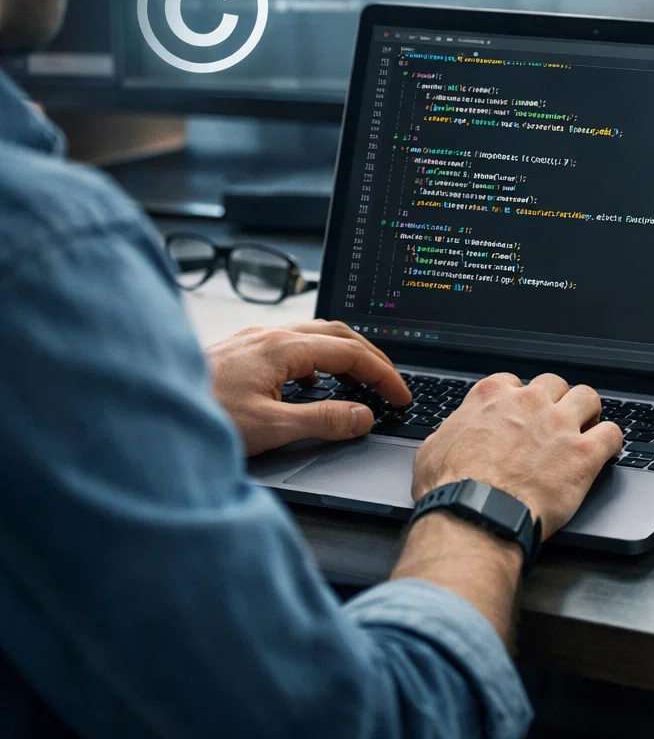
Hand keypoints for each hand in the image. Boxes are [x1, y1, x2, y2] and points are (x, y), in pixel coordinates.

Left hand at [205, 320, 410, 455]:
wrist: (143, 412)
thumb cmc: (200, 416)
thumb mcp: (270, 427)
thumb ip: (322, 421)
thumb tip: (363, 417)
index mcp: (284, 347)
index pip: (351, 353)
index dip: (383, 374)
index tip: (401, 395)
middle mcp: (271, 335)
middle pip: (338, 334)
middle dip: (371, 356)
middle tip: (391, 383)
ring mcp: (254, 340)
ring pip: (315, 335)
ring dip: (345, 354)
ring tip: (361, 380)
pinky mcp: (241, 351)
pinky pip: (293, 344)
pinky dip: (317, 359)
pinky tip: (311, 382)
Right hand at [411, 373, 622, 539]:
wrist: (476, 514)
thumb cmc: (451, 487)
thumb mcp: (434, 448)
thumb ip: (453, 431)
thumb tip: (453, 434)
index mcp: (492, 396)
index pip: (515, 381)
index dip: (520, 399)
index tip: (521, 415)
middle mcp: (529, 402)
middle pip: (555, 384)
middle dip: (556, 401)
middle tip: (554, 424)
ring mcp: (559, 425)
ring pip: (588, 397)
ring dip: (588, 412)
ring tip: (586, 428)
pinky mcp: (584, 454)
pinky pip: (613, 433)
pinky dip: (611, 441)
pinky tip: (605, 451)